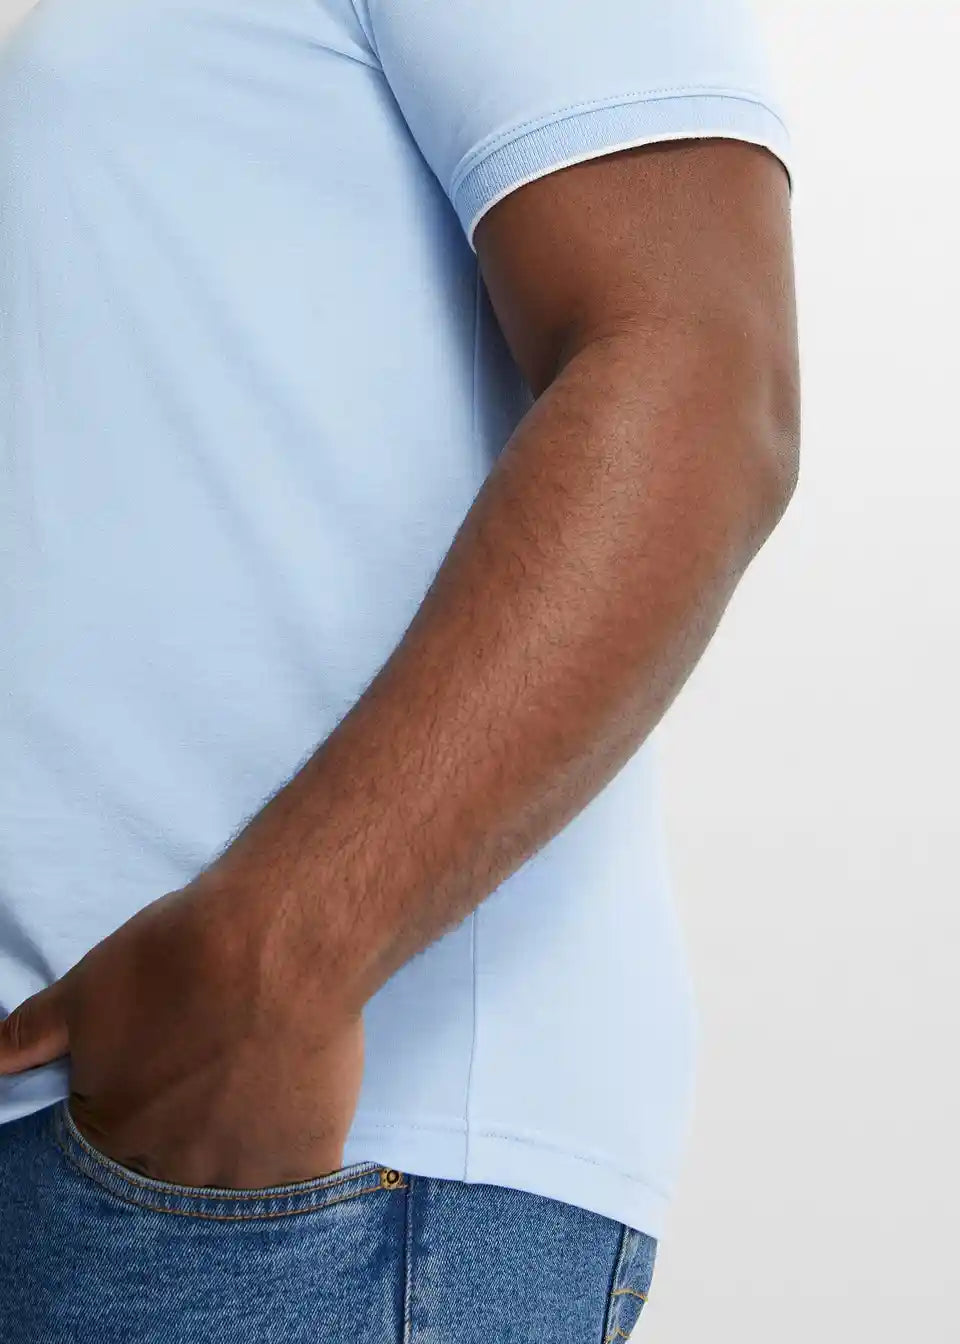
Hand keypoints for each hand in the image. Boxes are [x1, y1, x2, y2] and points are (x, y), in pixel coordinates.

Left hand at [0, 877, 364, 1187]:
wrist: (280, 941)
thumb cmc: (179, 957)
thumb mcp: (85, 988)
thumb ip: (29, 1037)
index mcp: (114, 1132)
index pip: (109, 1152)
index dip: (136, 1107)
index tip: (161, 1072)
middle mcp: (174, 1169)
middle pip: (172, 1172)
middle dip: (184, 1132)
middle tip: (209, 1073)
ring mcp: (243, 1171)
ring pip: (234, 1182)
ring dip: (238, 1145)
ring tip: (252, 1084)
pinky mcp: (307, 1159)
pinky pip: (300, 1189)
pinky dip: (294, 1158)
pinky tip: (295, 1109)